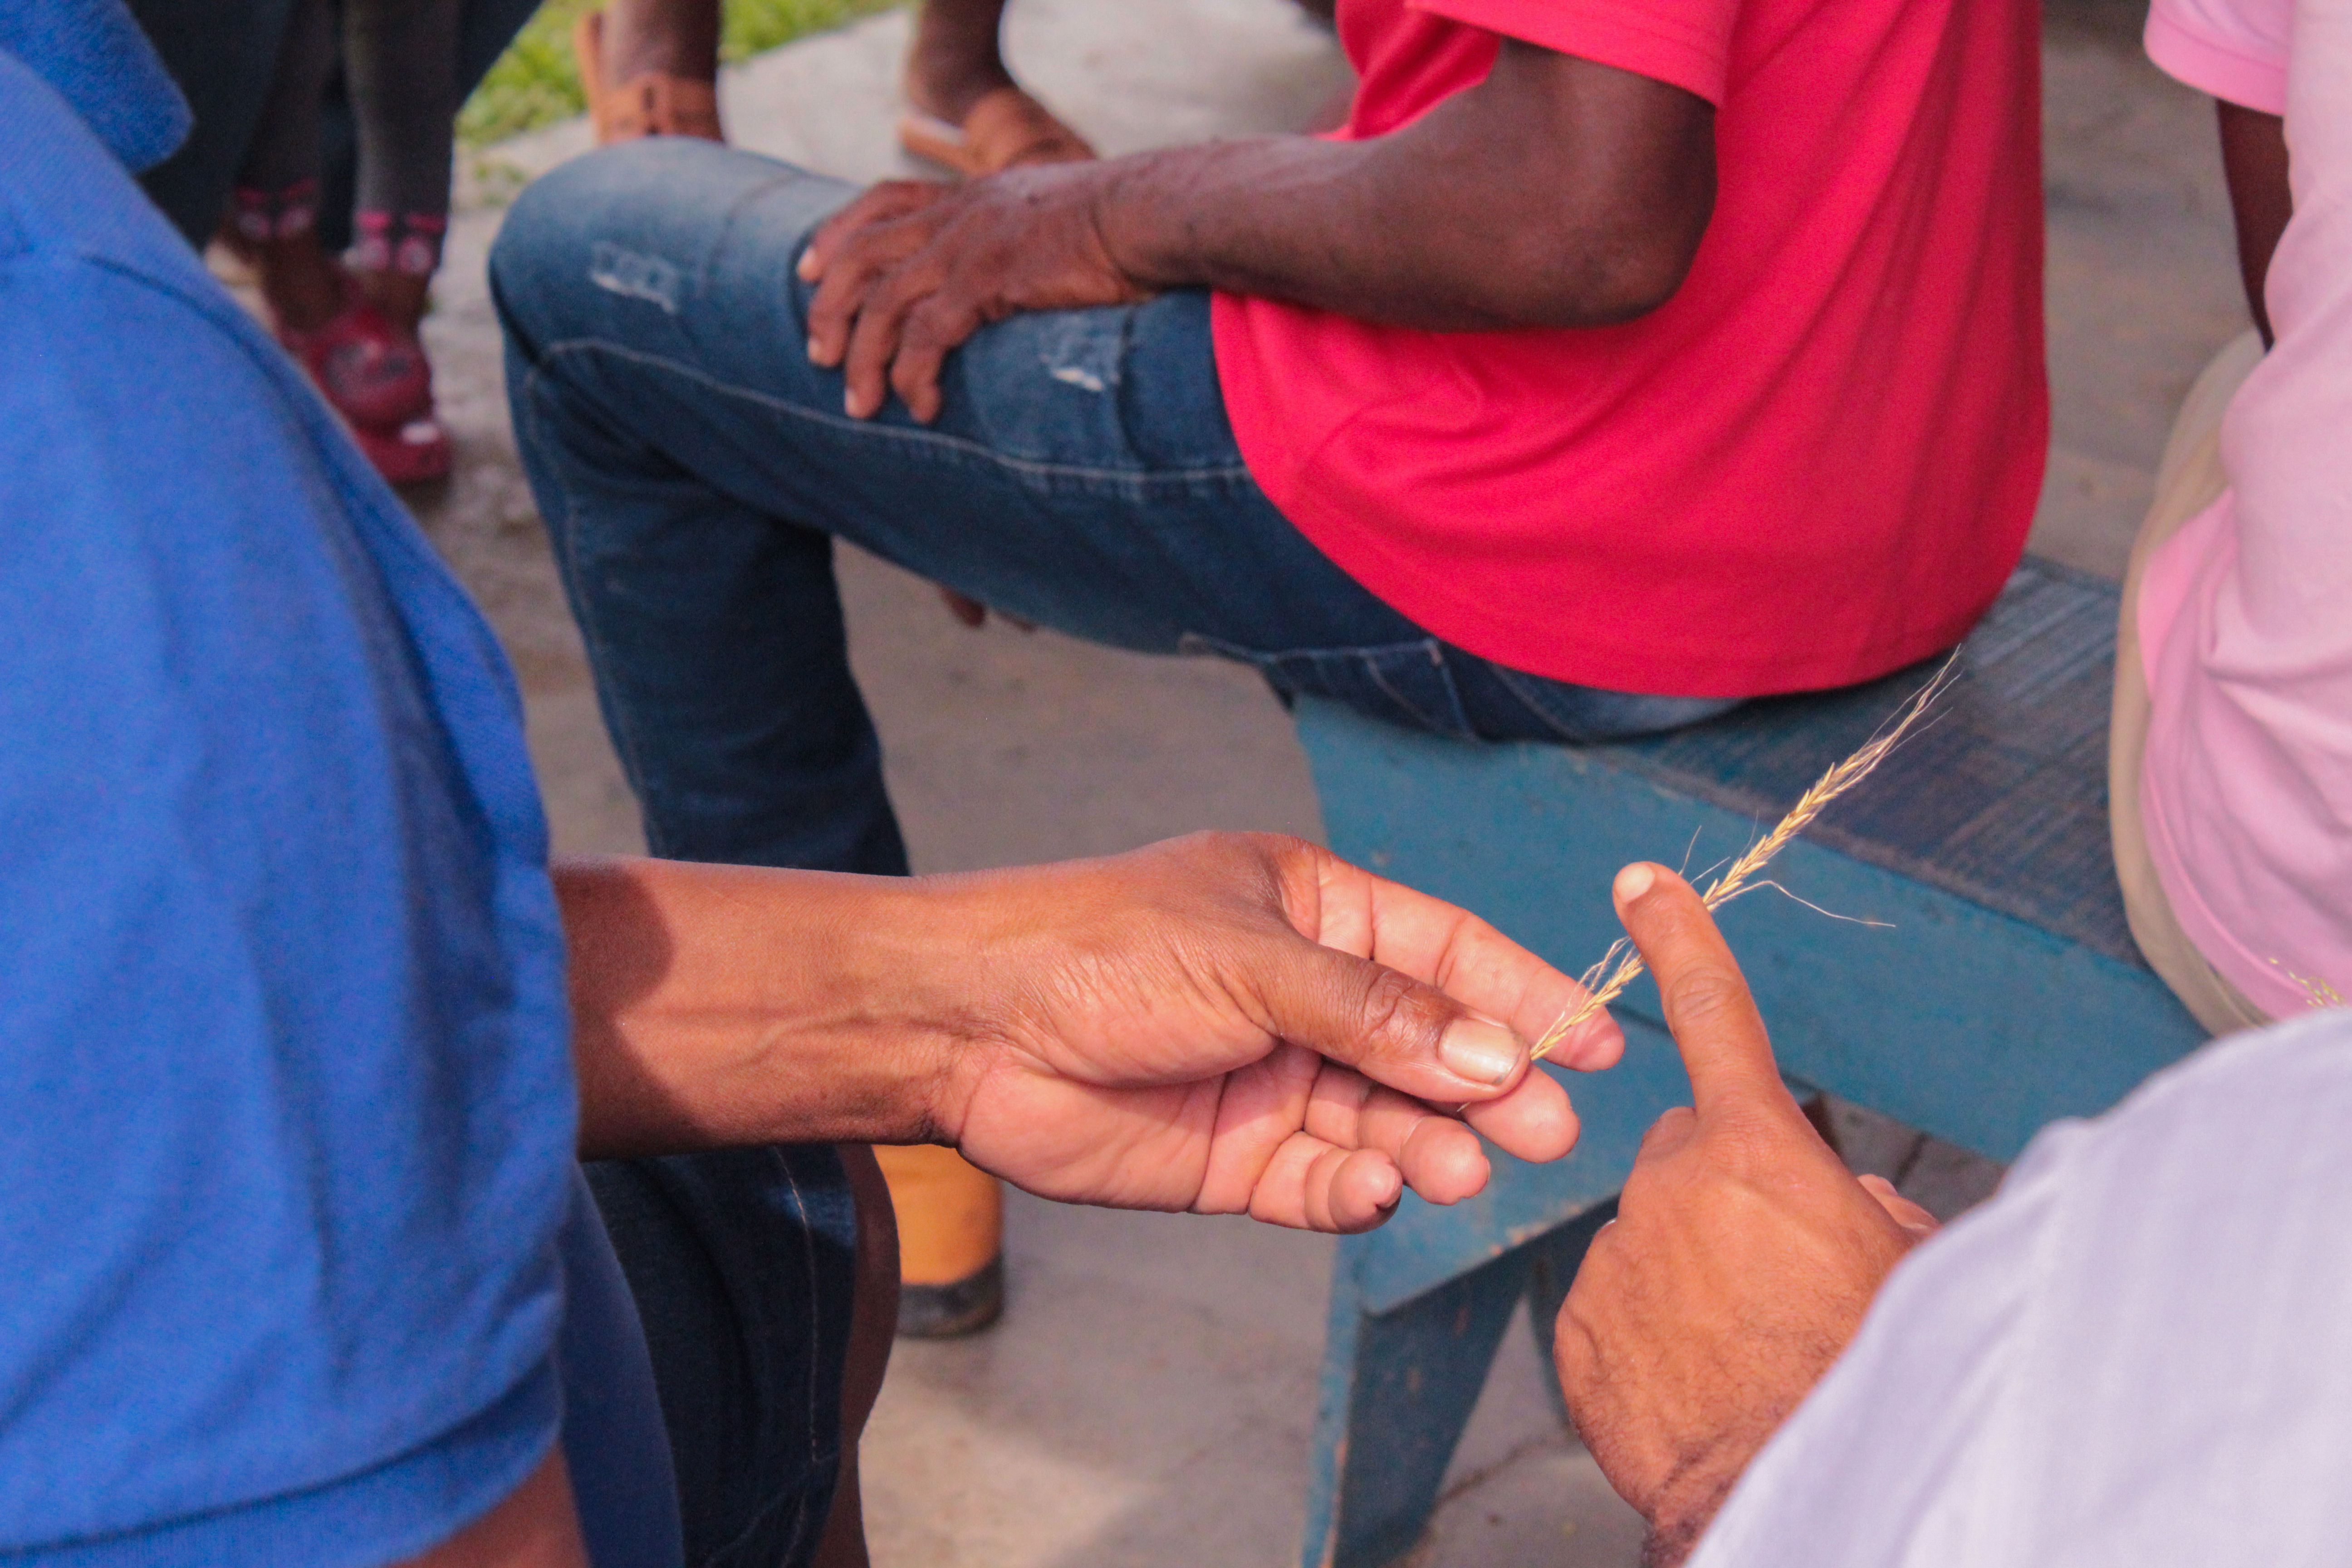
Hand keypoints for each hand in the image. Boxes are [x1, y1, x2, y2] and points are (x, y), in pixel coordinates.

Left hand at [798, 164, 1147, 422]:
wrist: (1151, 214)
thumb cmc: (1124, 224)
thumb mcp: (1057, 215)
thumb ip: (1024, 236)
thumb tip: (1029, 267)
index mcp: (970, 196)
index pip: (880, 203)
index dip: (835, 235)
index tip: (806, 270)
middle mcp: (956, 217)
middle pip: (861, 256)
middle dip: (830, 308)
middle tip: (819, 355)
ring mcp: (967, 247)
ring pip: (883, 305)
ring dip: (864, 360)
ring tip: (860, 405)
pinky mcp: (985, 281)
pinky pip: (926, 336)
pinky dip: (913, 375)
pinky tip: (922, 406)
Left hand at [929, 833, 1625, 1231]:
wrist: (969, 1029)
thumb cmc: (1099, 951)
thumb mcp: (1252, 959)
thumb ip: (1377, 1014)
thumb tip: (1499, 1053)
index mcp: (1314, 912)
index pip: (1449, 954)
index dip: (1528, 995)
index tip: (1602, 1042)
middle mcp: (1305, 997)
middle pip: (1430, 1049)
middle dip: (1492, 1088)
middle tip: (1550, 1131)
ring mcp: (1274, 1079)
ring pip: (1386, 1124)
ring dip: (1431, 1147)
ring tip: (1467, 1171)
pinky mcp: (1236, 1159)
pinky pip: (1321, 1183)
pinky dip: (1356, 1195)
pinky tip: (1377, 1195)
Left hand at [1552, 864, 1935, 1564]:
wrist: (1801, 1485)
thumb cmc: (1874, 1380)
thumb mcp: (1910, 1267)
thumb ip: (1868, 1207)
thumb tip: (1846, 1206)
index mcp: (1760, 1154)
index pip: (1717, 1014)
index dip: (1680, 938)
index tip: (1640, 882)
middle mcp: (1674, 1188)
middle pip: (1691, 1161)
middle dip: (1725, 1200)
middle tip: (1777, 1280)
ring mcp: (1617, 1259)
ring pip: (1652, 1246)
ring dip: (1690, 1282)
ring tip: (1745, 1353)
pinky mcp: (1580, 1332)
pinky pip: (1616, 1315)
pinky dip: (1651, 1344)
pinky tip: (1697, 1387)